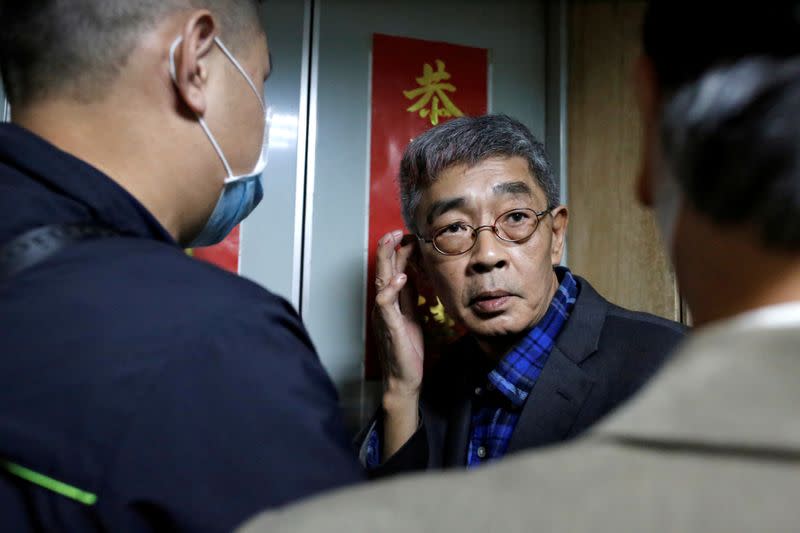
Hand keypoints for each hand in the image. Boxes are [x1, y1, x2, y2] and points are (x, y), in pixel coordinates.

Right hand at [373, 230, 423, 458]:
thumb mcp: (411, 314)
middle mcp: (384, 305)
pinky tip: (400, 278)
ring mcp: (384, 315)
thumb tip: (412, 272)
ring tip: (392, 242)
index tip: (406, 234)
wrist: (404, 378)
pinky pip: (386, 304)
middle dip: (387, 248)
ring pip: (381, 281)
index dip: (397, 251)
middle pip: (382, 270)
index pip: (392, 269)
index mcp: (391, 301)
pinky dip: (391, 289)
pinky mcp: (389, 326)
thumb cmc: (407, 348)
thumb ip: (408, 294)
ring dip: (386, 260)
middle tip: (394, 230)